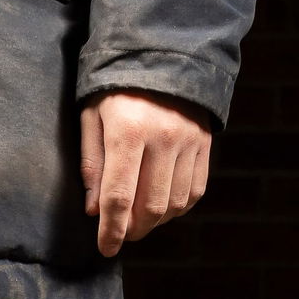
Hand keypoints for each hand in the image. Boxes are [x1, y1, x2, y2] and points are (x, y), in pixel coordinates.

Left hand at [81, 93, 212, 259]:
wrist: (164, 50)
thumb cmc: (117, 86)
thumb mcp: (92, 116)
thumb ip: (93, 163)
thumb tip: (94, 211)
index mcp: (129, 131)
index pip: (119, 197)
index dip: (111, 230)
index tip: (106, 249)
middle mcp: (164, 138)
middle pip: (150, 207)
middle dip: (133, 229)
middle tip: (121, 232)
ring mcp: (190, 140)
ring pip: (174, 204)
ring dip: (155, 221)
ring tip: (140, 218)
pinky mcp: (205, 142)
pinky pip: (195, 190)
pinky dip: (178, 207)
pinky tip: (162, 204)